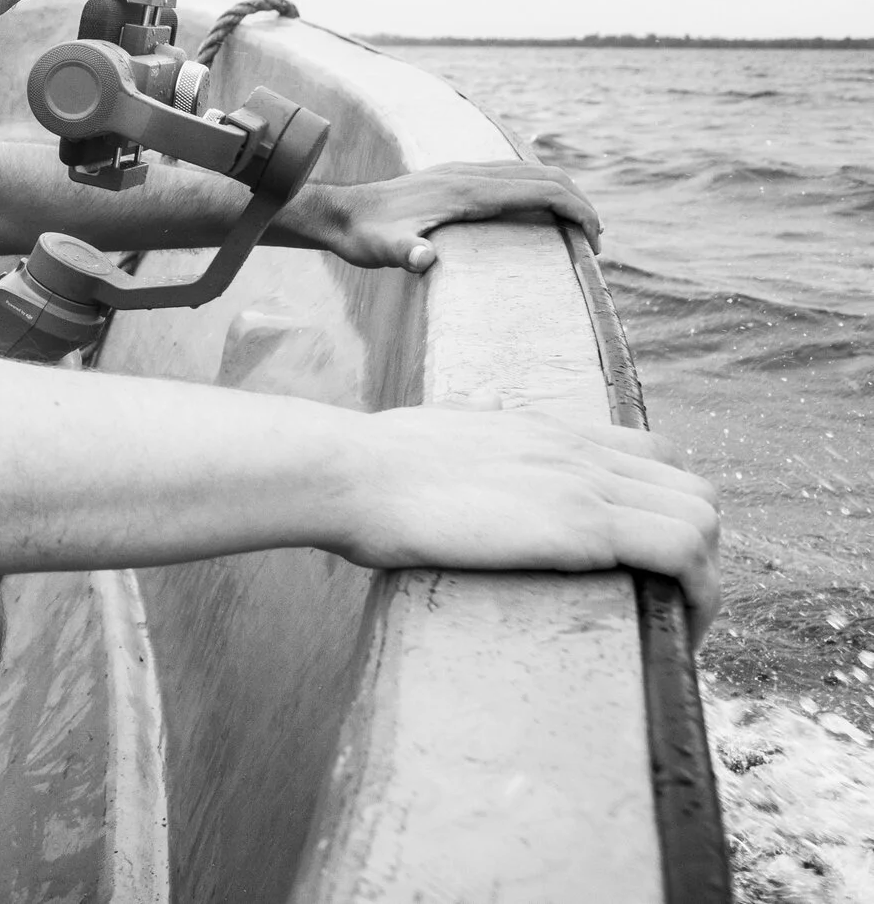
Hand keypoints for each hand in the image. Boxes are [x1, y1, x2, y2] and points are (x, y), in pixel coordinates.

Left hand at [283, 160, 602, 272]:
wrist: (338, 212)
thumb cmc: (363, 236)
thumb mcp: (381, 251)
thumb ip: (403, 254)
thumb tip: (421, 259)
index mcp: (465, 190)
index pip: (539, 190)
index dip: (576, 211)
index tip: (595, 240)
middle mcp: (469, 173)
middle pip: (544, 175)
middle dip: (579, 204)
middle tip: (595, 243)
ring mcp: (462, 171)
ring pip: (529, 171)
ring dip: (561, 194)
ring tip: (577, 230)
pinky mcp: (454, 176)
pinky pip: (511, 175)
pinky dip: (538, 189)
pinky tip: (537, 212)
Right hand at [330, 401, 719, 636]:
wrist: (352, 473)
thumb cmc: (370, 467)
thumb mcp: (439, 436)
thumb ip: (471, 439)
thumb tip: (472, 430)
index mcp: (544, 429)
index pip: (651, 453)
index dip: (663, 506)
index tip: (645, 556)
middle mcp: (577, 449)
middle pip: (691, 489)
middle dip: (696, 550)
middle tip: (666, 604)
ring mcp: (582, 484)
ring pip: (702, 520)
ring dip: (705, 578)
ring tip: (676, 625)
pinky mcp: (578, 525)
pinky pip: (681, 552)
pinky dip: (696, 592)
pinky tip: (675, 627)